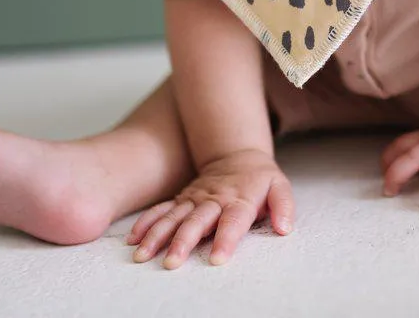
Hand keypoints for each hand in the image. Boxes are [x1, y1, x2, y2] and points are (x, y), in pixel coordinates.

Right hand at [126, 149, 293, 268]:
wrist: (237, 155)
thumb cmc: (260, 178)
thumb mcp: (279, 186)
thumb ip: (283, 207)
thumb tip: (284, 228)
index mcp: (239, 199)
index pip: (233, 221)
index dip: (226, 239)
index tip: (218, 259)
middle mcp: (213, 199)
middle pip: (196, 221)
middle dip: (183, 242)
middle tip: (172, 263)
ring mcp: (194, 199)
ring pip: (173, 217)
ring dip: (157, 235)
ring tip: (142, 255)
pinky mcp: (181, 199)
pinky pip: (161, 209)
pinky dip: (146, 222)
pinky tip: (134, 239)